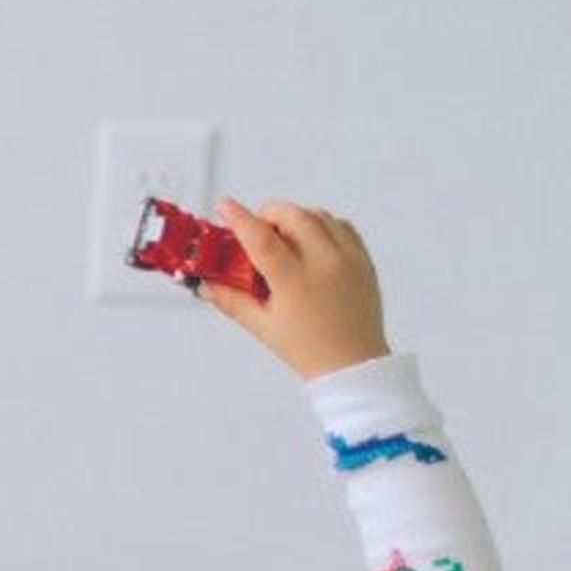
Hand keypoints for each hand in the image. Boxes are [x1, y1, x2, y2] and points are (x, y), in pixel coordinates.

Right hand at [202, 198, 389, 381]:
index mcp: (295, 283)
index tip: (226, 206)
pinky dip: (322, 224)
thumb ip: (232, 301)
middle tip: (257, 227)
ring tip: (284, 237)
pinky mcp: (363, 260)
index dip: (239, 218)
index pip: (261, 239)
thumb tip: (207, 286)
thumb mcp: (264, 327)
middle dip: (270, 213)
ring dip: (296, 217)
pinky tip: (311, 240)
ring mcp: (348, 259)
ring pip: (318, 215)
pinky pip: (341, 225)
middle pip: (293, 215)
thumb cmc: (310, 351)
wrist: (354, 365)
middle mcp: (324, 265)